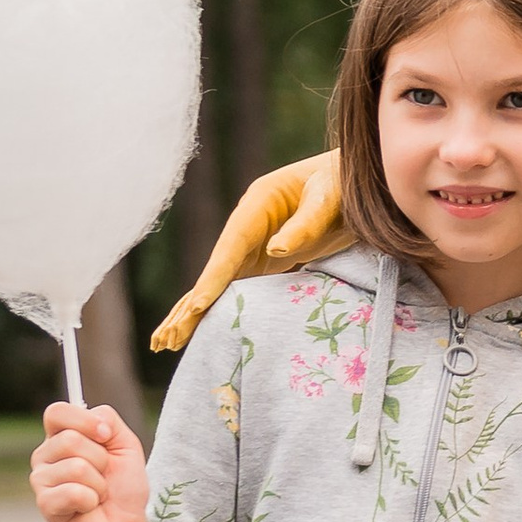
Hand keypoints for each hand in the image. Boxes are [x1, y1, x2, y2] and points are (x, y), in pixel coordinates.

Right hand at [29, 402, 151, 521]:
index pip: (56, 412)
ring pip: (76, 467)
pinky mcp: (46, 505)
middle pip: (70, 439)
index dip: (84, 420)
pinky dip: (92, 500)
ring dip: (99, 483)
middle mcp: (45, 456)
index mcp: (60, 436)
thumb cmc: (122, 486)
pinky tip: (89, 507)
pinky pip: (74, 492)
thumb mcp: (125, 445)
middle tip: (103, 475)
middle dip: (101, 459)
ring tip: (97, 493)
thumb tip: (94, 418)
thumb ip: (109, 419)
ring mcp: (41, 481)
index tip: (106, 435)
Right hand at [150, 152, 345, 353]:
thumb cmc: (343, 184)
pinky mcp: (265, 258)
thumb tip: (277, 251)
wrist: (355, 178)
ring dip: (192, 312)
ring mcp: (253, 243)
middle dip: (190, 305)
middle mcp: (247, 225)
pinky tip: (200, 328)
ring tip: (166, 343)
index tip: (196, 307)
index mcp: (258, 203)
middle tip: (166, 339)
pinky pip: (235, 287)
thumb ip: (305, 224)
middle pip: (214, 270)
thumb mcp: (329, 199)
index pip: (230, 248)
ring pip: (217, 283)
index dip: (213, 279)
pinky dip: (216, 308)